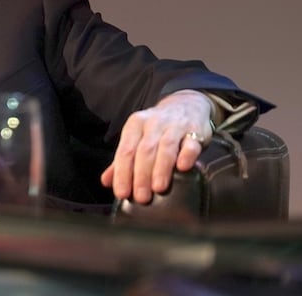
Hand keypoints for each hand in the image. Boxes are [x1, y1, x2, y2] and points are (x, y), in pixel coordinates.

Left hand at [100, 89, 212, 203]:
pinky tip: (183, 168)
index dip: (122, 173)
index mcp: (135, 125)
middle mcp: (153, 123)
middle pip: (145, 150)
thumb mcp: (137, 138)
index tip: (122, 193)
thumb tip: (106, 181)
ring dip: (161, 168)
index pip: (125, 151)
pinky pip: (191, 142)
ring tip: (158, 188)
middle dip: (141, 175)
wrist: (186, 104)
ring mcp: (175, 126)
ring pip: (166, 146)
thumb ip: (122, 160)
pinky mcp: (195, 130)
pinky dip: (187, 155)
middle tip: (141, 197)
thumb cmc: (157, 128)